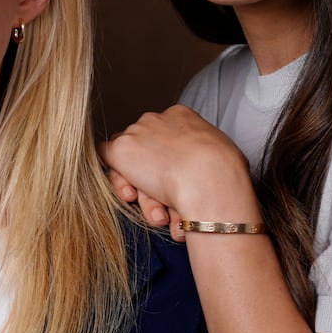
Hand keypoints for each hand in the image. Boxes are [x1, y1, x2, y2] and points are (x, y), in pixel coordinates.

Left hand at [99, 105, 257, 239]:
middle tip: (168, 211)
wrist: (207, 177)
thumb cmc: (224, 172)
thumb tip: (202, 166)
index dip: (168, 166)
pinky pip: (107, 160)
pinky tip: (131, 195)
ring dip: (146, 196)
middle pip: (146, 152)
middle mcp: (155, 119)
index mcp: (181, 116)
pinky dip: (119, 180)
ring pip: (130, 163)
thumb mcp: (221, 153)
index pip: (164, 138)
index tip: (178, 186)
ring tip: (162, 216)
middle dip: (156, 184)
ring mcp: (135, 133)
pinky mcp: (120, 150)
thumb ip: (205, 155)